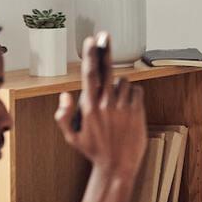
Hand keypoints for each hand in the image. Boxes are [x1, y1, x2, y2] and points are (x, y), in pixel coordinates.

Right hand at [57, 34, 146, 201]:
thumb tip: (65, 94)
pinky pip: (136, 91)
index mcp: (89, 107)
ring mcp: (123, 107)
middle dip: (104, 51)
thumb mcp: (72, 137)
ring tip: (114, 104)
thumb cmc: (94, 151)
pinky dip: (132, 94)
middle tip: (104, 35)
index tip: (90, 40)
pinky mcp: (137, 111)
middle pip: (106, 70)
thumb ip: (63, 116)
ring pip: (123, 81)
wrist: (118, 166)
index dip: (90, 55)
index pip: (89, 75)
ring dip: (118, 86)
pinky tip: (127, 107)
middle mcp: (106, 104)